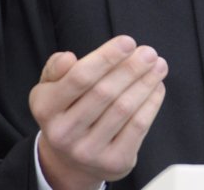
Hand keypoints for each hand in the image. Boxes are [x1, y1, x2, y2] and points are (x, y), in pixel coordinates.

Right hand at [29, 35, 167, 189]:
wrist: (71, 160)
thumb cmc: (67, 111)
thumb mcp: (51, 87)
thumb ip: (56, 68)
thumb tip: (68, 58)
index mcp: (45, 108)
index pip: (79, 78)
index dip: (107, 57)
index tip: (128, 42)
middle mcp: (64, 133)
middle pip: (105, 93)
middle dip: (131, 68)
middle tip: (149, 52)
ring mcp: (88, 151)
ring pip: (124, 109)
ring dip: (145, 82)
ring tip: (158, 66)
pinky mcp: (113, 162)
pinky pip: (138, 127)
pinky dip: (151, 103)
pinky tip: (157, 87)